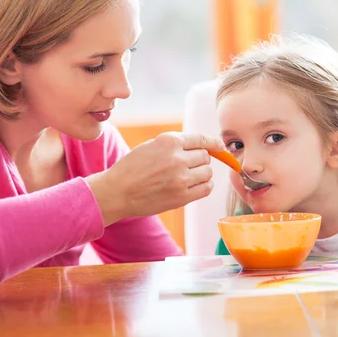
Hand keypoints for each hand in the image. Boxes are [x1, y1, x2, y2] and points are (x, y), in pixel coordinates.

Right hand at [87, 132, 223, 225]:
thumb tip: (202, 146)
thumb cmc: (132, 168)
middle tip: (187, 165)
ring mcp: (181, 178)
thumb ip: (175, 144)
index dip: (213, 143)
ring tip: (188, 176)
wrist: (117, 192)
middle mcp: (177, 158)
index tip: (220, 146)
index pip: (201, 139)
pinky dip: (204, 185)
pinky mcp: (182, 196)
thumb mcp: (151, 145)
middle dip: (200, 159)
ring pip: (208, 172)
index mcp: (169, 141)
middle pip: (206, 156)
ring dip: (202, 173)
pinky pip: (206, 188)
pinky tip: (194, 185)